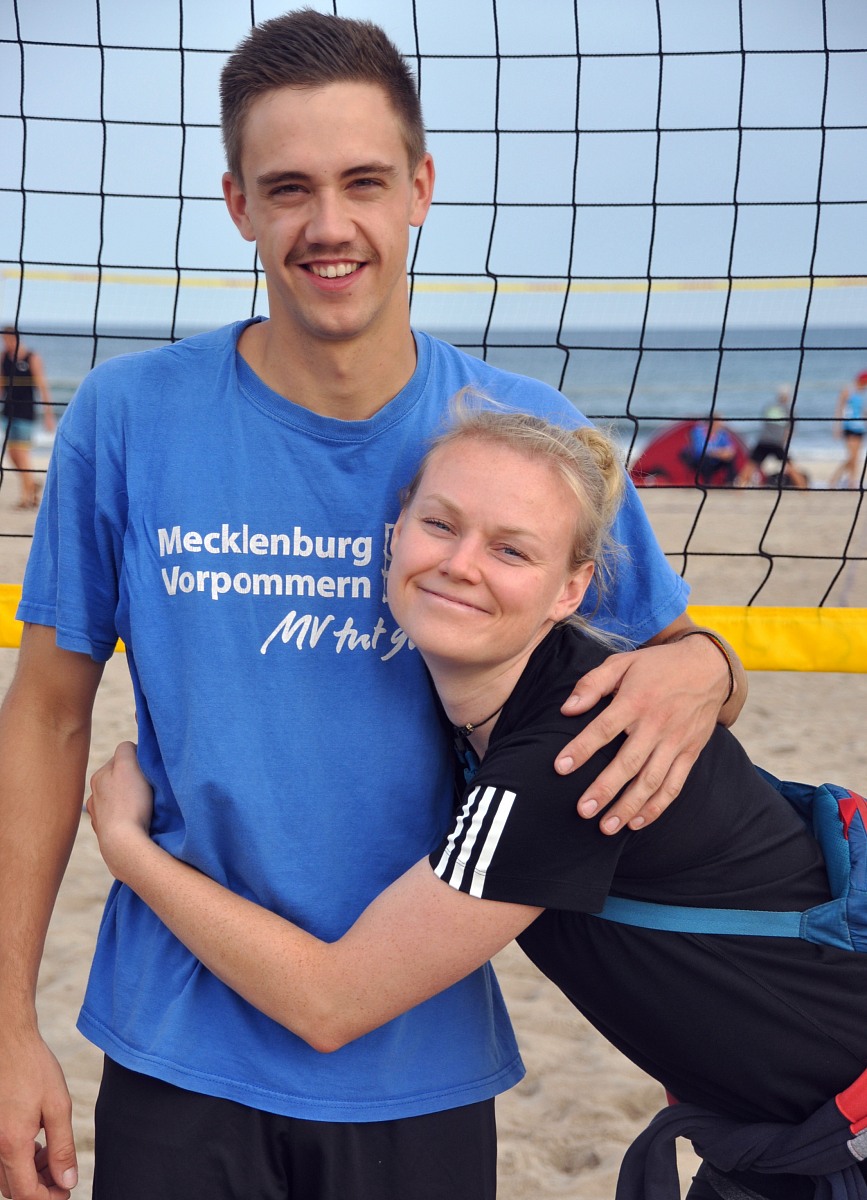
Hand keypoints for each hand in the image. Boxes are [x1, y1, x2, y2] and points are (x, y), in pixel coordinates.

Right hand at [0, 1033, 76, 1198]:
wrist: (8, 1041)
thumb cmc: (33, 1068)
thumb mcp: (57, 1106)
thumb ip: (62, 1147)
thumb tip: (67, 1181)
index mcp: (12, 1143)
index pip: (25, 1194)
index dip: (48, 1199)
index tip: (66, 1190)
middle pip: (13, 1189)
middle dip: (39, 1188)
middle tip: (61, 1170)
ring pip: (5, 1176)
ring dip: (29, 1174)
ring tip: (50, 1150)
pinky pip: (0, 1158)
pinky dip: (18, 1159)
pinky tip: (35, 1139)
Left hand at [86, 741, 152, 878]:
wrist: (124, 844)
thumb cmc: (130, 803)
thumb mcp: (129, 766)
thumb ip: (127, 749)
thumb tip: (130, 748)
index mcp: (100, 776)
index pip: (123, 755)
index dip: (139, 759)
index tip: (149, 769)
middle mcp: (95, 794)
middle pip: (119, 776)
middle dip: (132, 779)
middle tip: (148, 788)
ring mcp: (98, 815)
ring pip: (118, 798)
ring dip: (128, 798)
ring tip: (143, 807)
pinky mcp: (105, 833)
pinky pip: (118, 817)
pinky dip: (125, 816)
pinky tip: (135, 821)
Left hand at [554, 636, 729, 833]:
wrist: (708, 666)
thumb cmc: (656, 667)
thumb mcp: (622, 663)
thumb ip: (592, 684)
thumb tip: (567, 709)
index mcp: (636, 700)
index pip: (604, 728)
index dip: (581, 749)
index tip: (560, 768)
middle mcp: (657, 724)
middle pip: (628, 762)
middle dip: (604, 789)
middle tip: (582, 811)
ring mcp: (676, 741)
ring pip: (651, 781)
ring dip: (628, 806)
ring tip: (606, 827)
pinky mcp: (690, 753)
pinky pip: (674, 786)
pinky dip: (656, 807)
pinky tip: (636, 822)